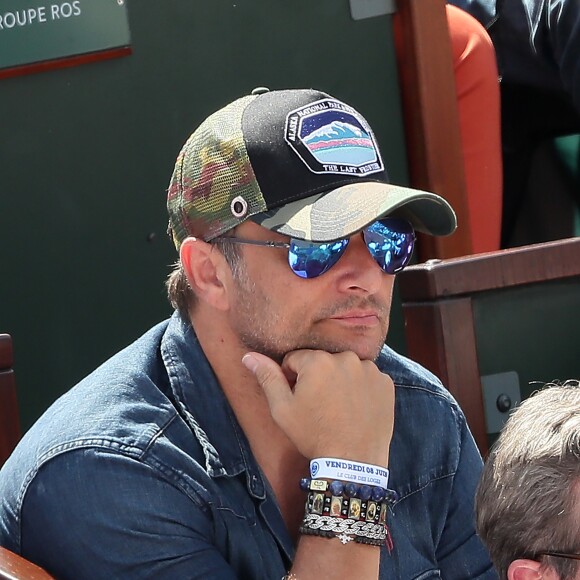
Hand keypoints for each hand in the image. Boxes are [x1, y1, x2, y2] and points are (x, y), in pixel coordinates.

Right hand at [242, 349, 394, 465]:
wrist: (353, 463)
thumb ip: (267, 377)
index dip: (292, 379)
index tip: (299, 400)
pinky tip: (356, 409)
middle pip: (322, 362)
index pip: (296, 360)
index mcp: (317, 361)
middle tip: (319, 407)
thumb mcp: (282, 409)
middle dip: (317, 378)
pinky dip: (361, 389)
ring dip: (340, 381)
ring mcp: (370, 370)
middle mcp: (346, 358)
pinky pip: (367, 378)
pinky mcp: (386, 383)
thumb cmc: (313, 435)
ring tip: (338, 408)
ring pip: (345, 368)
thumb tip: (249, 356)